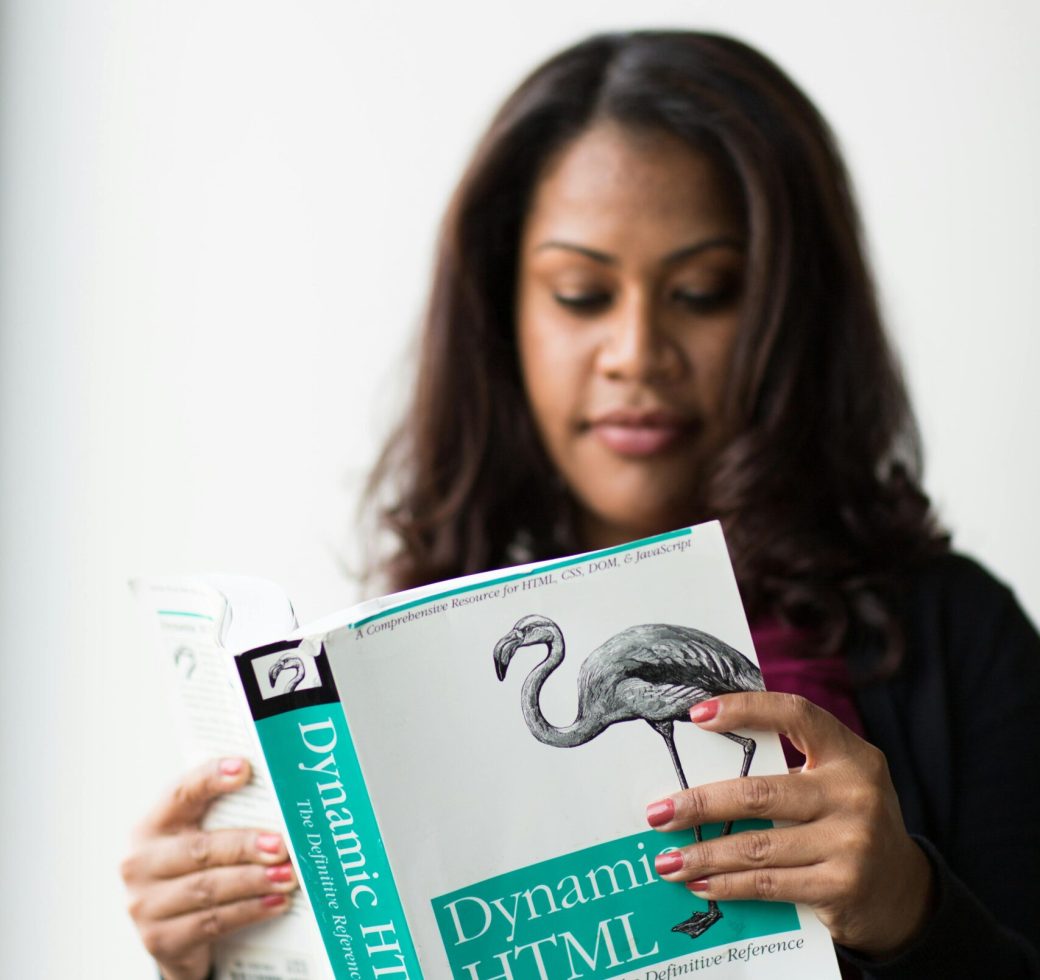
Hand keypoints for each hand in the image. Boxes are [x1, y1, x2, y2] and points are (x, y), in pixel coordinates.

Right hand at [121, 758, 297, 979]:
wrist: (173, 931)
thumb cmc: (198, 869)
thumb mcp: (202, 838)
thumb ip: (228, 817)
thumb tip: (284, 799)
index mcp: (153, 824)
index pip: (181, 793)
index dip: (211, 778)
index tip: (245, 769)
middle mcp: (141, 862)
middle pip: (200, 848)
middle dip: (245, 846)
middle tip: (283, 845)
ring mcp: (145, 904)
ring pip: (208, 888)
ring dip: (254, 881)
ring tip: (288, 876)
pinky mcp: (160, 939)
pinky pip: (212, 922)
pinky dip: (249, 911)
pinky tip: (275, 903)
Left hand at [646, 692, 933, 957]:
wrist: (901, 890)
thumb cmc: (846, 820)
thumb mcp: (832, 780)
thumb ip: (784, 764)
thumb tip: (700, 761)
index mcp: (850, 753)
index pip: (795, 714)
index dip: (745, 709)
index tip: (696, 715)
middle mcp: (855, 793)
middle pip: (760, 793)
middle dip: (699, 804)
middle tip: (657, 812)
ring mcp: (852, 842)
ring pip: (757, 845)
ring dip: (703, 853)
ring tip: (666, 858)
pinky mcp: (842, 886)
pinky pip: (769, 883)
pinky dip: (728, 884)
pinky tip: (700, 882)